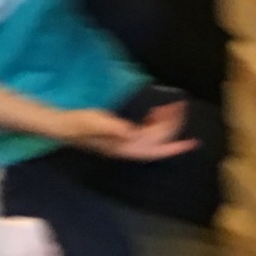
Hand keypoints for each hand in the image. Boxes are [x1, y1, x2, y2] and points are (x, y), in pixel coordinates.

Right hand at [54, 101, 196, 160]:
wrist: (64, 126)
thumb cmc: (78, 125)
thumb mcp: (96, 122)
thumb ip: (114, 127)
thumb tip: (132, 131)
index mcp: (125, 148)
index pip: (155, 150)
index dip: (174, 148)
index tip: (192, 143)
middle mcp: (129, 148)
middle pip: (158, 139)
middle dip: (171, 124)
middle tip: (179, 105)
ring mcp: (127, 142)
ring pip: (153, 134)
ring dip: (164, 122)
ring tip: (171, 106)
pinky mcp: (123, 135)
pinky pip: (146, 131)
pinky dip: (154, 122)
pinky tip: (155, 113)